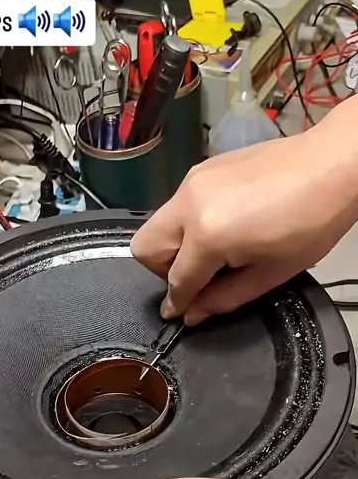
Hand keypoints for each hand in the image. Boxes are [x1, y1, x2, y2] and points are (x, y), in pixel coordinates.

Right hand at [131, 109, 357, 325]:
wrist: (332, 165)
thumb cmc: (312, 220)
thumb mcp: (271, 273)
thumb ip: (224, 298)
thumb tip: (193, 313)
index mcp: (208, 235)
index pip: (177, 281)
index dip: (178, 304)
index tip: (178, 313)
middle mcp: (189, 204)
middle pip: (146, 249)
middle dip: (164, 271)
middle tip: (198, 277)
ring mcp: (192, 182)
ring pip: (158, 224)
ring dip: (176, 245)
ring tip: (216, 251)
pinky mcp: (201, 170)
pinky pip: (178, 205)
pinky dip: (189, 223)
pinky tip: (224, 225)